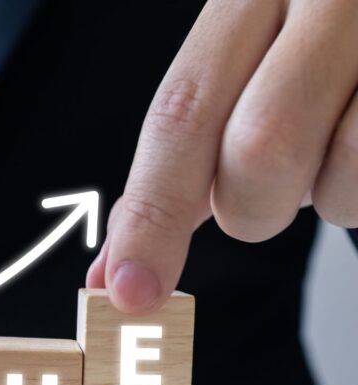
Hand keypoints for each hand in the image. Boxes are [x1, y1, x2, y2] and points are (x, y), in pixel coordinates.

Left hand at [88, 0, 357, 312]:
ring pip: (341, 171)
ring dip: (326, 195)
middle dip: (250, 207)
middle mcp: (320, 0)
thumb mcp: (241, 82)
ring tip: (333, 144)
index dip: (151, 214)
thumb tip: (115, 269)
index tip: (131, 290)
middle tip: (264, 194)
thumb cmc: (321, 47)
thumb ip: (177, 169)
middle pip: (259, 147)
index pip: (180, 114)